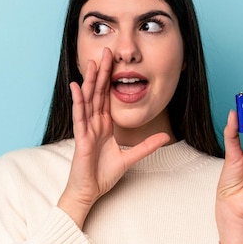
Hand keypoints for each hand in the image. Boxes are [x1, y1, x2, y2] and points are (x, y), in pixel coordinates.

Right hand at [58, 48, 169, 228]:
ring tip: (91, 62)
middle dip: (101, 72)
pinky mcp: (81, 137)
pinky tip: (76, 85)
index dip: (109, 79)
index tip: (113, 62)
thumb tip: (166, 137)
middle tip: (105, 52)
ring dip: (89, 80)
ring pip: (88, 99)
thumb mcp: (131, 158)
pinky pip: (80, 115)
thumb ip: (147, 146)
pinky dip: (78, 100)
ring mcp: (86, 129)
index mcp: (104, 126)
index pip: (106, 97)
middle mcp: (94, 124)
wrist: (89, 191)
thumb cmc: (103, 175)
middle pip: (97, 93)